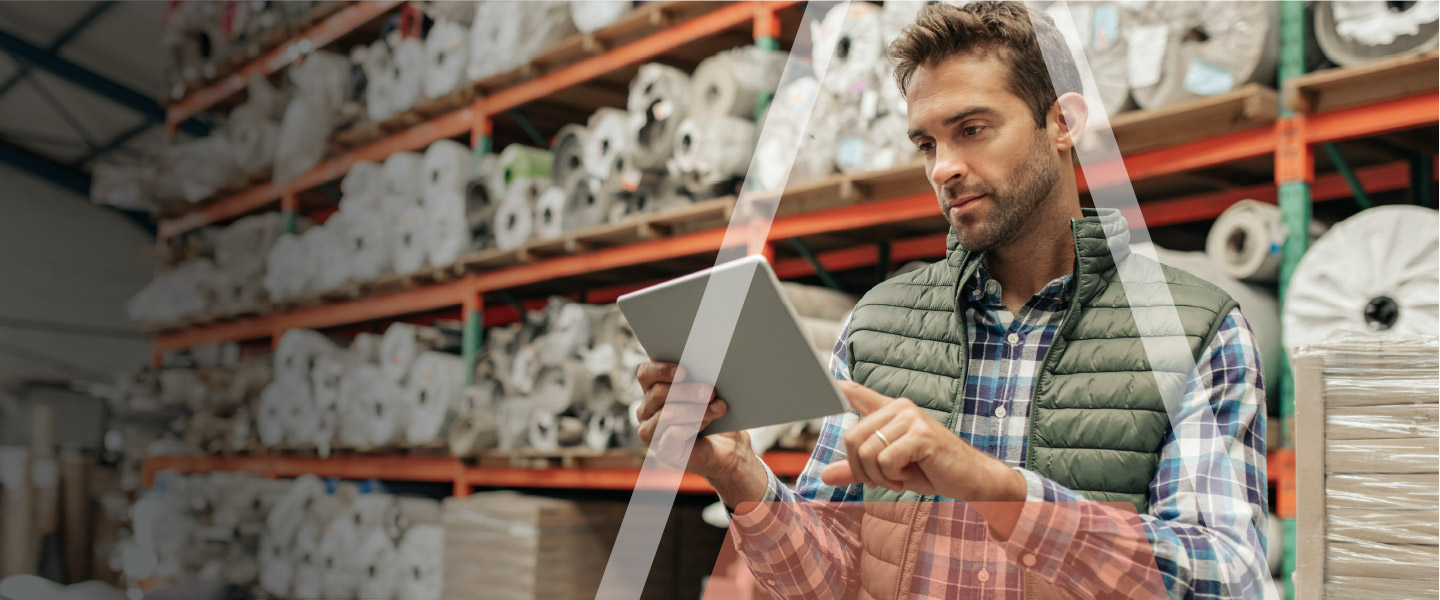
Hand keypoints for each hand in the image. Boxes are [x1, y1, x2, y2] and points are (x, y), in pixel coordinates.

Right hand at [635, 361, 753, 478]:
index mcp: (652, 389)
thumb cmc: (714, 413)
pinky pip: (673, 434)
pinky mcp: (662, 449)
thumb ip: (700, 379)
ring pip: (667, 414)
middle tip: (710, 391)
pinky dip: (693, 426)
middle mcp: (646, 410)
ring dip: (695, 409)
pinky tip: (708, 421)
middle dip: (687, 391)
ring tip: (717, 408)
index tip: (684, 371)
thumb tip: (705, 369)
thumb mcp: (707, 392)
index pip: (646, 374)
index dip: (662, 369)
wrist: (725, 447)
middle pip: (658, 393)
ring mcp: (650, 431)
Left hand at [820, 381, 1025, 503]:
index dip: (831, 386)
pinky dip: (893, 477)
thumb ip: (858, 469)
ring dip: (880, 476)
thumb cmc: (929, 469)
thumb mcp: (887, 469)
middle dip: (862, 469)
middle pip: (852, 438)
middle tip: (885, 479)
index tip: (814, 376)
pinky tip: (911, 473)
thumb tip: (825, 475)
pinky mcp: (921, 435)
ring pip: (868, 452)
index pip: (854, 392)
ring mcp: (911, 418)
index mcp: (890, 409)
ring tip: (900, 476)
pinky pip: (885, 460)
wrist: (968, 479)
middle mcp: (899, 406)